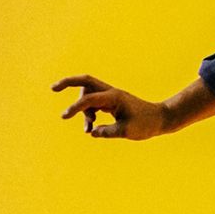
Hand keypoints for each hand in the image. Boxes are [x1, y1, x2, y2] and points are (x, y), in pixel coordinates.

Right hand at [52, 74, 167, 139]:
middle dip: (69, 82)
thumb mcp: (126, 131)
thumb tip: (92, 132)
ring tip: (88, 127)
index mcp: (114, 97)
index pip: (89, 99)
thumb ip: (107, 132)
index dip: (75, 108)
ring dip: (82, 109)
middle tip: (53, 88)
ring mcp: (112, 97)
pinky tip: (91, 127)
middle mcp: (111, 93)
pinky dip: (89, 113)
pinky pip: (94, 103)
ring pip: (88, 95)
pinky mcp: (113, 103)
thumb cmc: (147, 124)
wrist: (161, 119)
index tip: (64, 117)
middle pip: (86, 81)